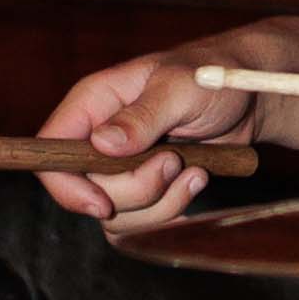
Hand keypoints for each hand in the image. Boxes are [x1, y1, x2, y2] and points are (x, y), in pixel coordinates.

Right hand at [33, 43, 268, 227]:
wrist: (246, 98)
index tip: (104, 204)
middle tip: (174, 162)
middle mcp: (99, 138)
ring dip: (161, 203)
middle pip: (88, 191)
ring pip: (116, 213)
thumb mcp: (180, 88)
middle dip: (137, 189)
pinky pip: (142, 220)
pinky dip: (171, 211)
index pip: (51, 151)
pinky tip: (195, 182)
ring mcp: (120, 167)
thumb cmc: (211, 79)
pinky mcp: (144, 187)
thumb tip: (102, 145)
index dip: (67, 185)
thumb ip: (143, 116)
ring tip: (194, 171)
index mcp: (94, 102)